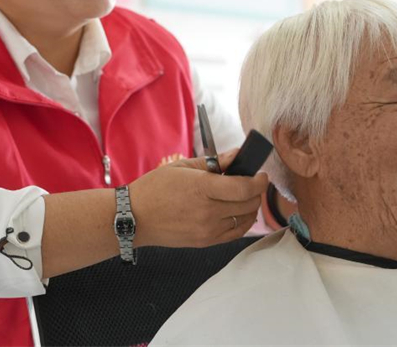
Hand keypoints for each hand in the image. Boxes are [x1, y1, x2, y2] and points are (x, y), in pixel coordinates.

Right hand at [128, 149, 268, 248]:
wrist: (135, 218)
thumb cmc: (155, 189)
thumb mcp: (183, 167)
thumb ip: (214, 162)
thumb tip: (237, 155)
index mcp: (202, 188)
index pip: (244, 188)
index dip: (259, 181)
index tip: (261, 175)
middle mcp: (208, 212)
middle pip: (248, 204)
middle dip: (257, 192)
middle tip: (253, 182)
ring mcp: (207, 230)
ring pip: (245, 219)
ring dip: (251, 206)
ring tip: (245, 196)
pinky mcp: (206, 242)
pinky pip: (235, 233)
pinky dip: (243, 222)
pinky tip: (239, 212)